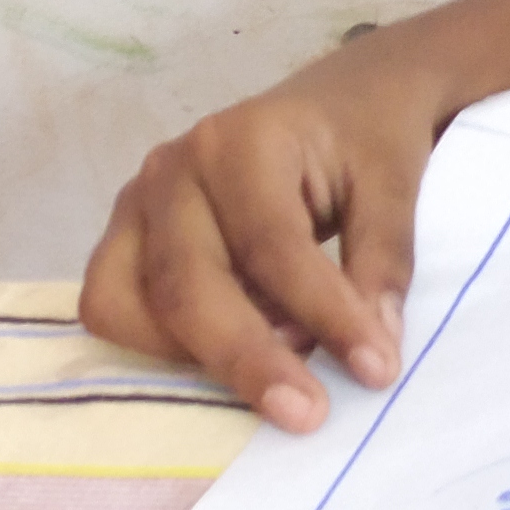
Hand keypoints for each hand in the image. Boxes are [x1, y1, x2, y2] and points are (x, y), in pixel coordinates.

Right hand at [77, 40, 446, 432]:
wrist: (346, 94)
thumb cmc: (368, 136)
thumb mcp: (395, 183)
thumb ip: (382, 262)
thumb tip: (371, 354)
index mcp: (241, 140)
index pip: (273, 247)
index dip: (324, 316)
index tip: (376, 371)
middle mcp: (171, 170)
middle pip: (186, 286)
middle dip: (247, 359)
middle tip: (309, 414)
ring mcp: (136, 204)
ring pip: (127, 307)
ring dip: (197, 356)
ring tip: (283, 364)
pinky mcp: (124, 238)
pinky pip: (115, 308)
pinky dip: (167, 345)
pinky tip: (243, 345)